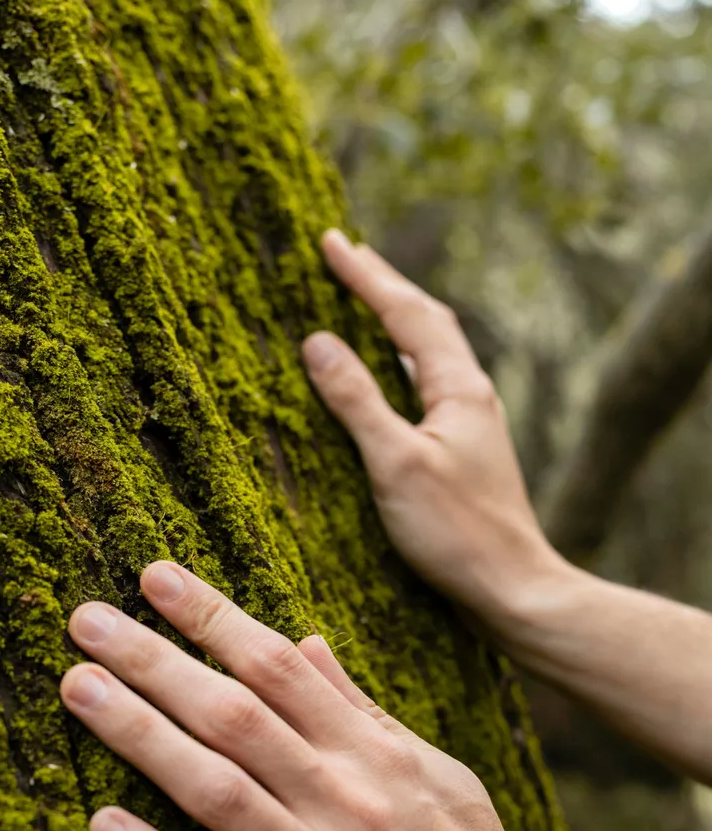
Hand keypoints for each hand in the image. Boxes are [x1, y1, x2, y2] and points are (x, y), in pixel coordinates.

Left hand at [61, 563, 569, 830]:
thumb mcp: (438, 775)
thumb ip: (364, 712)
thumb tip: (305, 643)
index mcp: (378, 757)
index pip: (280, 668)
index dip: (213, 618)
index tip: (154, 578)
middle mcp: (348, 804)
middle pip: (235, 717)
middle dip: (155, 661)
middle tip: (85, 620)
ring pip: (218, 793)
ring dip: (141, 738)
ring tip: (78, 690)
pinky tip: (104, 826)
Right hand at [305, 231, 569, 627]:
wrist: (513, 587)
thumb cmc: (457, 531)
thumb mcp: (395, 462)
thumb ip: (356, 399)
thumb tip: (317, 342)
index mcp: (459, 388)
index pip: (406, 313)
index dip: (367, 276)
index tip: (329, 242)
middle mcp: (472, 396)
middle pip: (426, 323)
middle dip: (385, 287)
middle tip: (346, 258)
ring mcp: (472, 424)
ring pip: (430, 354)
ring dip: (396, 323)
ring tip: (365, 303)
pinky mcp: (466, 453)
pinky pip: (428, 387)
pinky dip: (402, 366)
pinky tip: (391, 381)